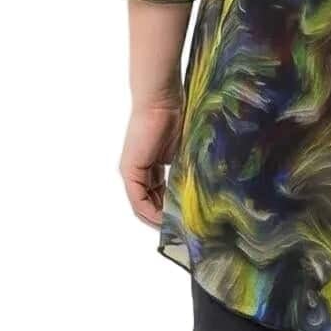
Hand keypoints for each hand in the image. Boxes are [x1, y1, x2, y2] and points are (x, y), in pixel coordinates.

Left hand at [119, 98, 182, 226]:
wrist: (162, 101)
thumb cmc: (177, 118)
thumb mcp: (184, 153)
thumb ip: (186, 172)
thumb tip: (200, 193)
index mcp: (151, 167)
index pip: (158, 197)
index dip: (170, 212)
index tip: (186, 221)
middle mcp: (138, 172)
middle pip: (149, 204)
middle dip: (165, 219)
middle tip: (183, 230)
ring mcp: (132, 172)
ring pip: (143, 205)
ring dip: (158, 219)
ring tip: (177, 229)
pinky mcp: (130, 170)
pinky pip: (138, 200)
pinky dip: (150, 212)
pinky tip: (164, 220)